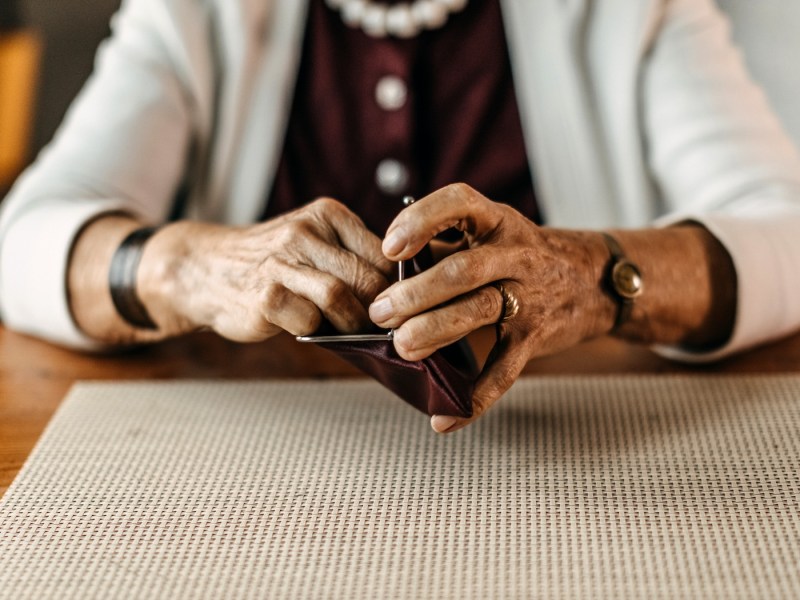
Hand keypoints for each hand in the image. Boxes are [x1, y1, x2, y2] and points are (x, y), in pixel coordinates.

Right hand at [141, 198, 393, 340]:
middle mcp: (305, 232)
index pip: (383, 251)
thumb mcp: (312, 242)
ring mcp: (282, 262)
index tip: (402, 306)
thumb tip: (402, 296)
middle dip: (381, 309)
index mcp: (327, 215)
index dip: (398, 286)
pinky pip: (306, 319)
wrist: (206, 268)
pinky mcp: (265, 294)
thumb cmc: (273, 263)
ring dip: (352, 322)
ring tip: (352, 330)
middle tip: (384, 327)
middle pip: (366, 275)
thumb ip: (351, 259)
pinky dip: (314, 330)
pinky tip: (309, 328)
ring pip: (339, 296)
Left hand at [369, 184, 612, 432]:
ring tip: (401, 348)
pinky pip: (504, 371)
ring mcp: (529, 297)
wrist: (595, 279)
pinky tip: (443, 419)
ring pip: (479, 312)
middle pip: (462, 270)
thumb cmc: (523, 254)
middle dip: (415, 293)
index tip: (390, 248)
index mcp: (496, 222)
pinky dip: (475, 400)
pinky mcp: (535, 337)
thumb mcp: (491, 235)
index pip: (460, 203)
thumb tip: (382, 271)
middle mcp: (516, 254)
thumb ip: (443, 247)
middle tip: (380, 313)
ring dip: (434, 330)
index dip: (422, 221)